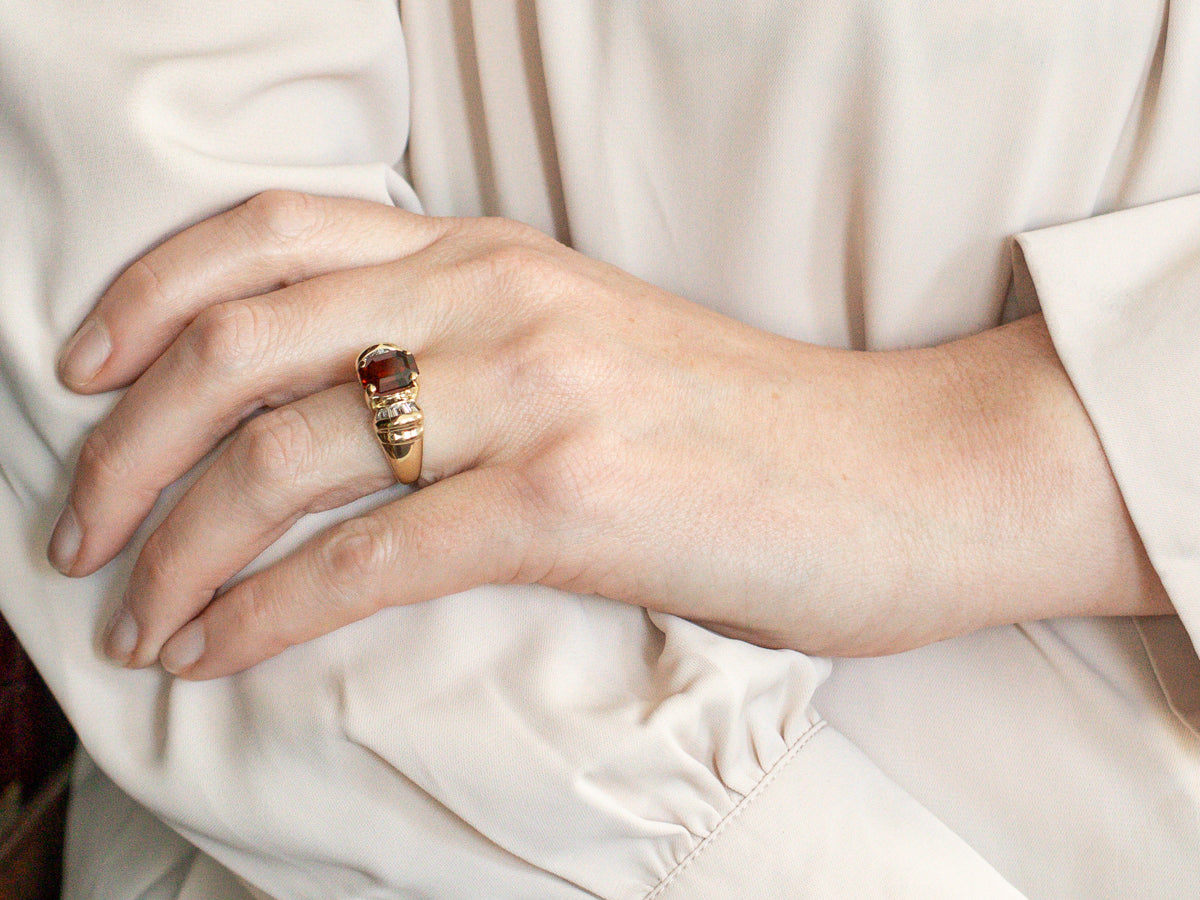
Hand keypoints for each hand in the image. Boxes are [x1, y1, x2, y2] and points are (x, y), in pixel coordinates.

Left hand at [50, 192, 1168, 677]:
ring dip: (180, 543)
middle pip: (244, 342)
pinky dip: (267, 611)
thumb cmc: (749, 427)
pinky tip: (217, 653)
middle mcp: (500, 300)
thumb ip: (472, 351)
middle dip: (127, 444)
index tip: (82, 370)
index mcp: (495, 254)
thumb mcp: (591, 349)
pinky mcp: (574, 499)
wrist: (907, 470)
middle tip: (77, 530)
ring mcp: (536, 393)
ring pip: (287, 452)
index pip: (272, 233)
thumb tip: (346, 416)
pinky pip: (371, 553)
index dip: (150, 294)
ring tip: (134, 616)